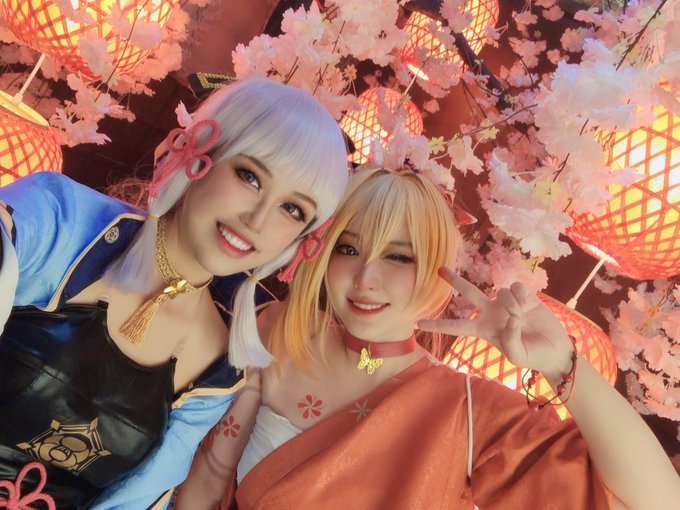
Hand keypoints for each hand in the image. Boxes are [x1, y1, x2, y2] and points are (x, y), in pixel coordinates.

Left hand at [418, 268, 573, 377]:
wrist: (555, 350)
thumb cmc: (532, 356)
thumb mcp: (517, 357)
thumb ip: (509, 340)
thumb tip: (509, 317)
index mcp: (483, 330)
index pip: (456, 326)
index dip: (437, 326)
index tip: (417, 324)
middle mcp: (491, 313)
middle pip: (468, 292)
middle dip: (455, 280)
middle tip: (438, 268)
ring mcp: (505, 303)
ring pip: (499, 292)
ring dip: (510, 305)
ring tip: (521, 318)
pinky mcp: (523, 296)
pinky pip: (515, 287)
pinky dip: (520, 297)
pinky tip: (527, 306)